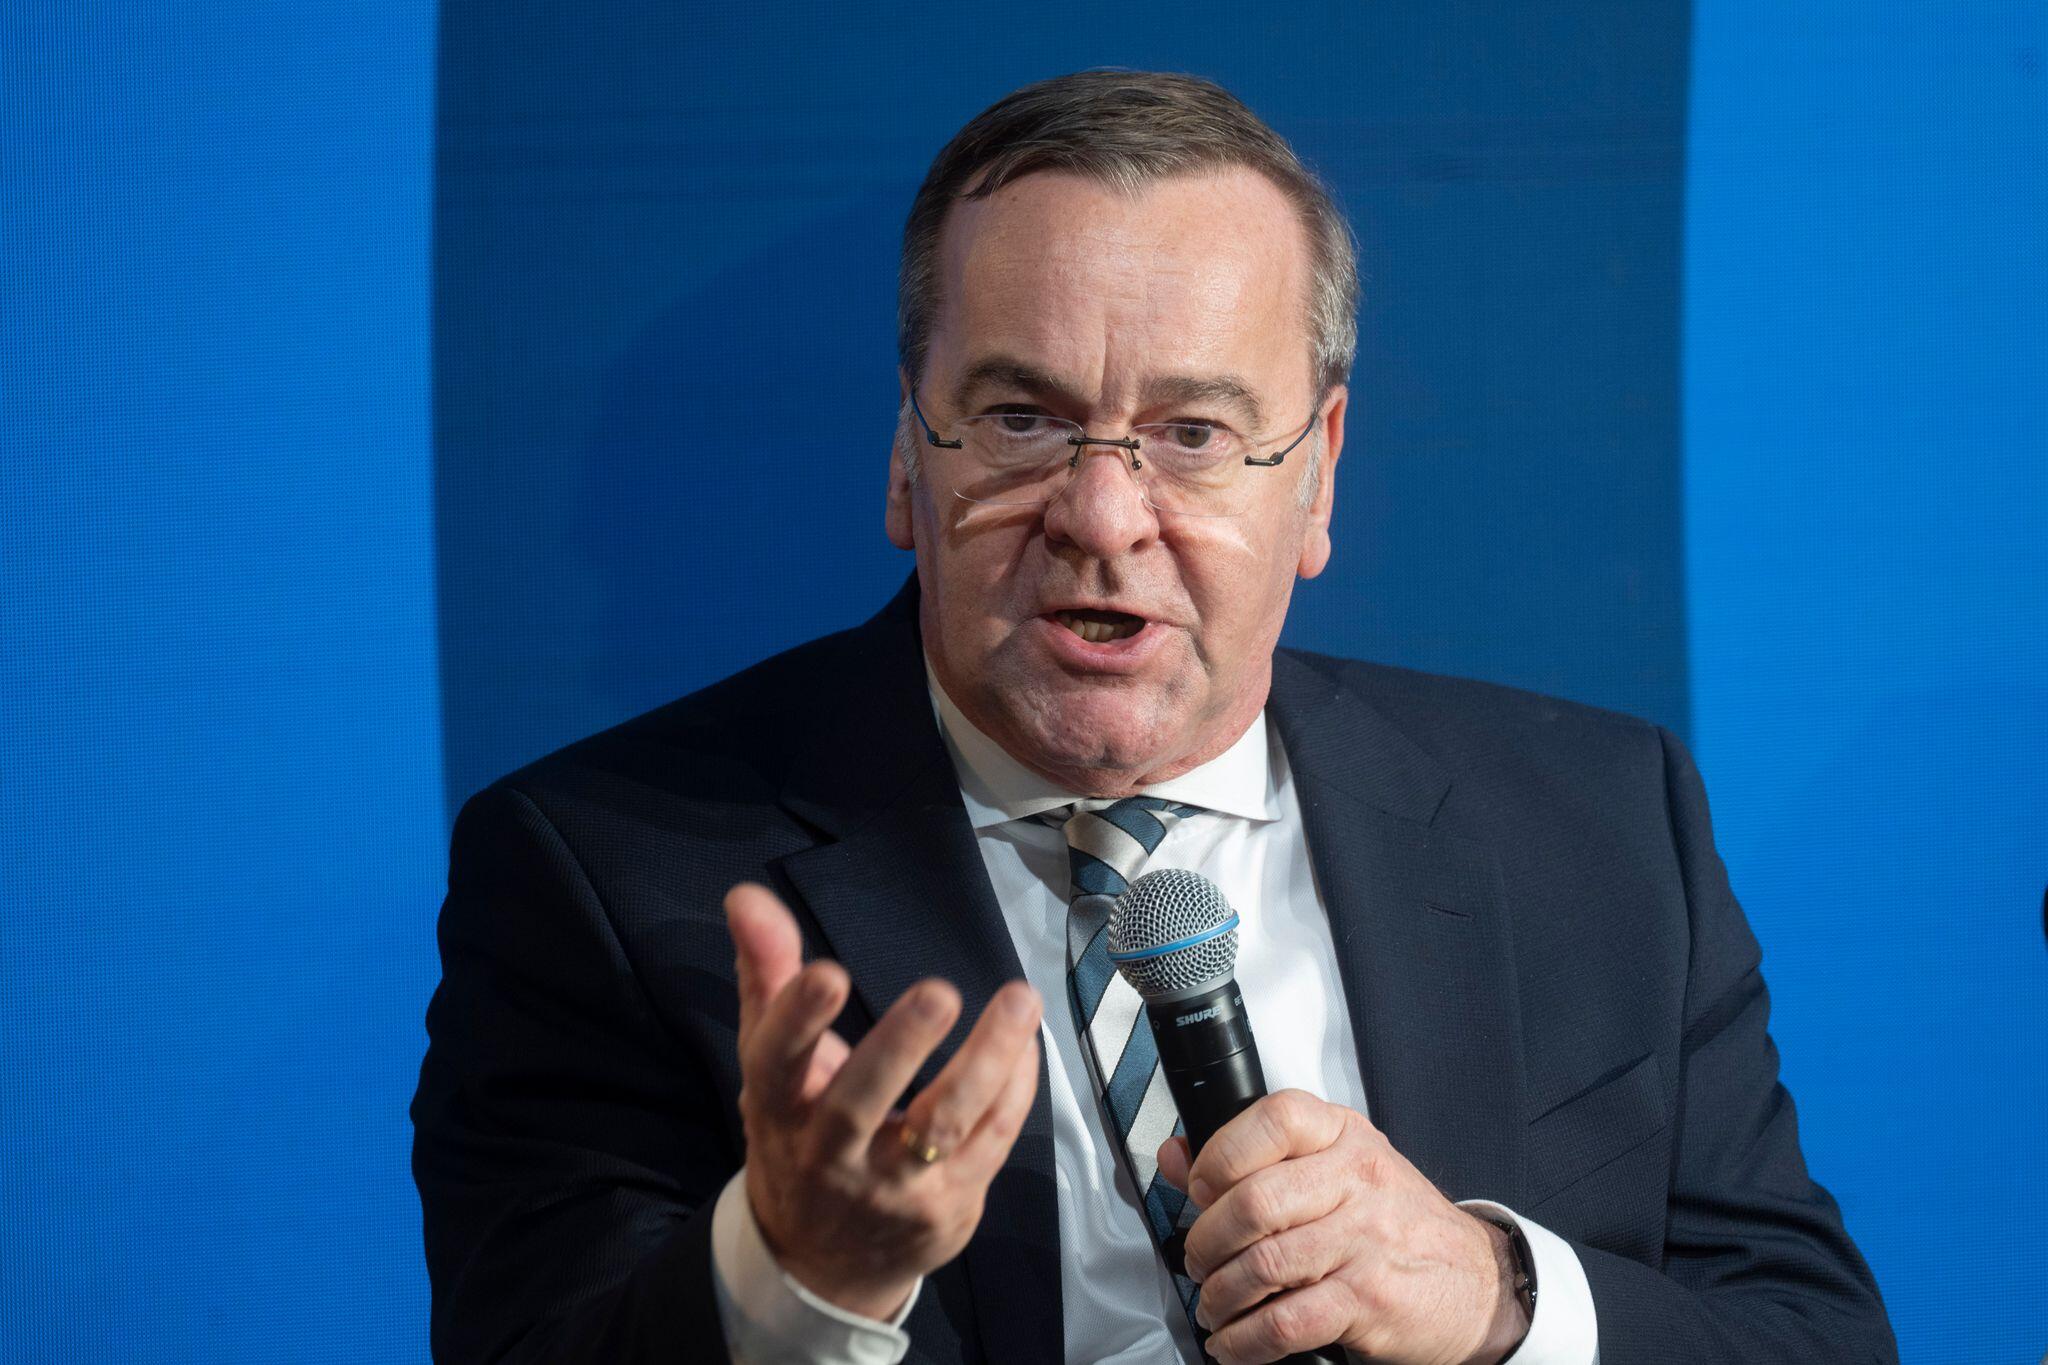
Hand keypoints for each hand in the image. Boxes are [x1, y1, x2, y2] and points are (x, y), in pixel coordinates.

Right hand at [725, 881, 1041, 1320]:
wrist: (819, 1261)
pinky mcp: (947, 1207)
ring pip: (942, 1128)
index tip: (828, 972)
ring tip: (1020, 999)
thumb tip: (746, 894)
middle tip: (939, 991)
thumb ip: (767, 972)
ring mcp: (891, 1189)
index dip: (797, 1020)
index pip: (777, 1064)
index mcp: (778, 1108)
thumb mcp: (771, 1058)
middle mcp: (828, 1156)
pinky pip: (990, 1143)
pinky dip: (1013, 1090)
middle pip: (858, 1105)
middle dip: (899, 1047)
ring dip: (985, 1062)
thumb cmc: (797, 1129)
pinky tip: (1025, 1041)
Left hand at [1157, 1089, 1529, 1364]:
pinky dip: (1245, 1340)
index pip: (1271, 1121)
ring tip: (1214, 1304)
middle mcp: (1356, 1179)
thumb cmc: (1396, 1221)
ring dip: (1220, 1295)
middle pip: (1254, 1202)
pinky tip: (1235, 1342)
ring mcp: (1365, 1239)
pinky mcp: (1368, 1298)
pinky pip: (1286, 1322)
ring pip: (1263, 1264)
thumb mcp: (1336, 1168)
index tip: (1199, 1189)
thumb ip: (1254, 1159)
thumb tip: (1174, 1157)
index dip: (1220, 1156)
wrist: (1475, 1281)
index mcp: (1342, 1135)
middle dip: (1205, 1241)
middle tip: (1199, 1261)